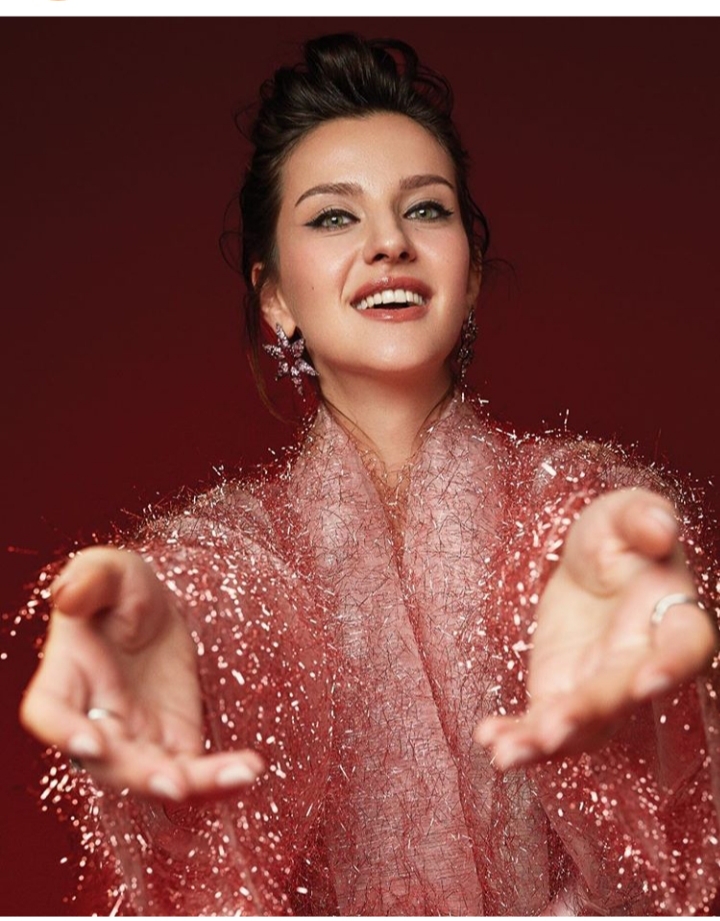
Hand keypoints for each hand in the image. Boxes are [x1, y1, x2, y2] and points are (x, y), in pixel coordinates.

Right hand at [20, 546, 262, 799]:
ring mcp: (135, 738)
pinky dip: (221, 777)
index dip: (63, 733)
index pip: (48, 712)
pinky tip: (251, 770)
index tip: (90, 743)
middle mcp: (95, 719)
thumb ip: (90, 578)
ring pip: (157, 776)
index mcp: (67, 676)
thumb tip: (69, 596)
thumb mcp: (108, 569)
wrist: (153, 609)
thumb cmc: (118, 589)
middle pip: (109, 762)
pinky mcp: (174, 741)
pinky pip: (194, 771)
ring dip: (194, 785)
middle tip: (176, 783)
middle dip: (142, 776)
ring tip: (237, 775)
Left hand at [474, 489, 717, 768]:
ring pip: (583, 728)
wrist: (585, 565)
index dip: (670, 665)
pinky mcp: (561, 693)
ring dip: (545, 744)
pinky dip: (516, 736)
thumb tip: (660, 529)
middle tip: (552, 729)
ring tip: (506, 755)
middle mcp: (639, 661)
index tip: (646, 683)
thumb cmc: (617, 536)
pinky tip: (488, 741)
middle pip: (620, 696)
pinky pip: (542, 724)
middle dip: (587, 714)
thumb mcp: (624, 512)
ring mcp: (600, 686)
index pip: (684, 645)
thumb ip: (642, 516)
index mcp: (669, 614)